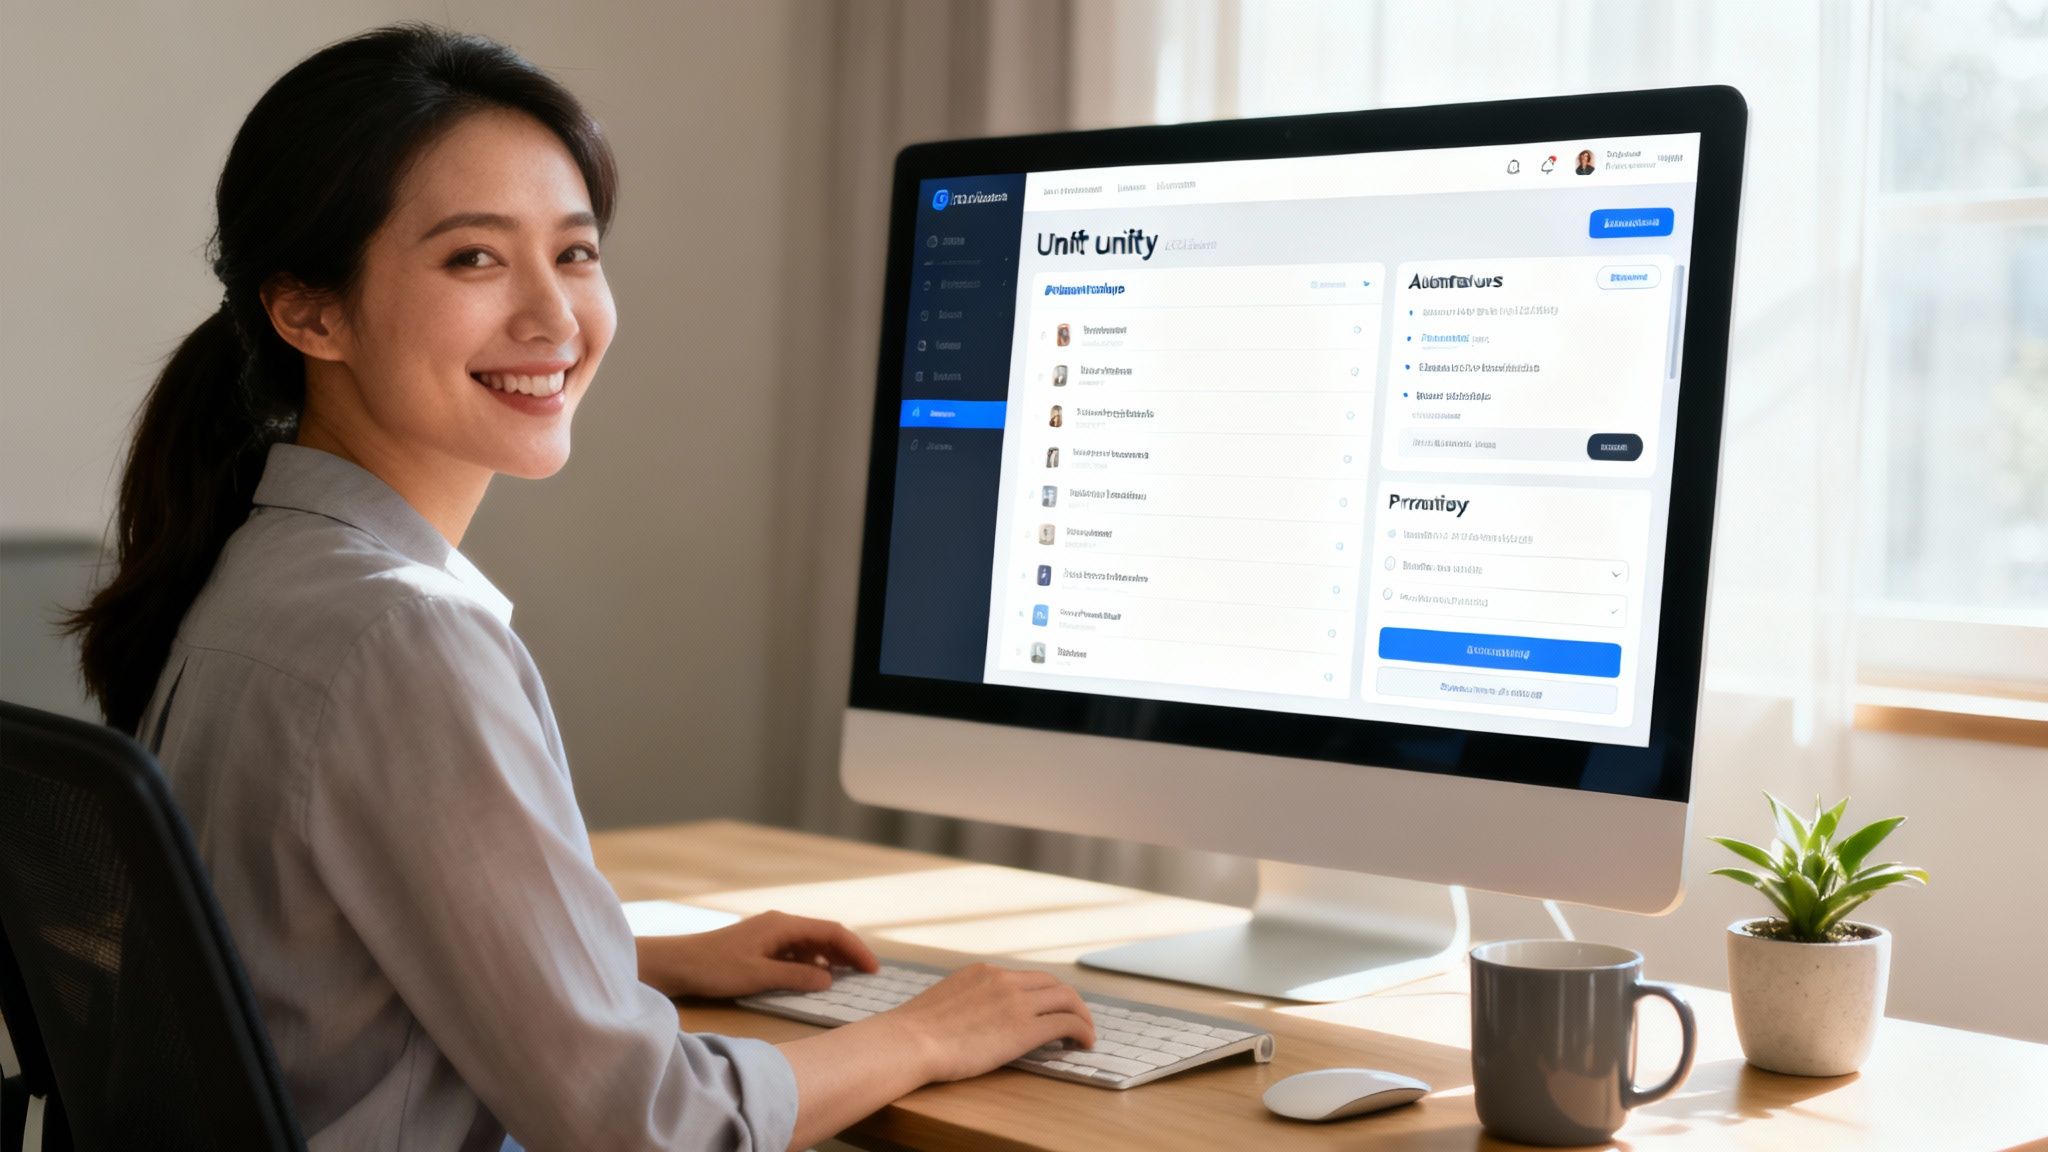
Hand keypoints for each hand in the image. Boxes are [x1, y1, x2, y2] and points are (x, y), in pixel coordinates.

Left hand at [635, 910, 876, 999]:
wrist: (677, 963)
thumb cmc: (715, 968)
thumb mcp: (759, 976)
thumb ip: (796, 978)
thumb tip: (829, 980)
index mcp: (783, 924)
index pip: (832, 932)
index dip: (856, 950)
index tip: (873, 970)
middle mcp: (781, 924)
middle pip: (825, 935)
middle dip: (848, 953)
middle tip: (867, 976)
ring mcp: (771, 933)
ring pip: (812, 944)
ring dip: (831, 960)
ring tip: (848, 979)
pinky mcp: (762, 945)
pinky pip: (797, 951)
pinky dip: (812, 964)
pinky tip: (815, 979)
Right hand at [877, 963, 1096, 1082]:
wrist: (909, 1041)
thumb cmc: (914, 1032)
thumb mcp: (942, 1002)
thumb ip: (964, 1002)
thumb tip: (968, 1018)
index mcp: (983, 972)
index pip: (1026, 978)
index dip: (1044, 993)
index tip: (1049, 1008)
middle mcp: (1003, 980)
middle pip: (1053, 984)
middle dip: (1069, 1001)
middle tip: (1076, 1019)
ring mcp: (1016, 1002)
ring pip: (1067, 999)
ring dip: (1082, 1015)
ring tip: (1086, 1034)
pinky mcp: (1024, 1028)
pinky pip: (1067, 1023)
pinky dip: (1082, 1030)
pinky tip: (1084, 1043)